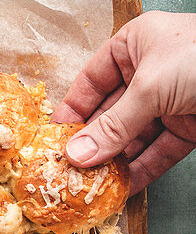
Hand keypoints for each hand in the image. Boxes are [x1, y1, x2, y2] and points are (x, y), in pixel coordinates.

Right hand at [52, 11, 195, 194]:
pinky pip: (159, 151)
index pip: (90, 82)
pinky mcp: (191, 126)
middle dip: (91, 144)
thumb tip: (76, 156)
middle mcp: (150, 71)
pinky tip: (123, 188)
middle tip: (67, 171)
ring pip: (133, 136)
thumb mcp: (150, 89)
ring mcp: (171, 100)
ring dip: (114, 162)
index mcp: (135, 45)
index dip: (71, 112)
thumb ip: (112, 126)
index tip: (51, 142)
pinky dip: (142, 170)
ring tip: (90, 187)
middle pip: (110, 113)